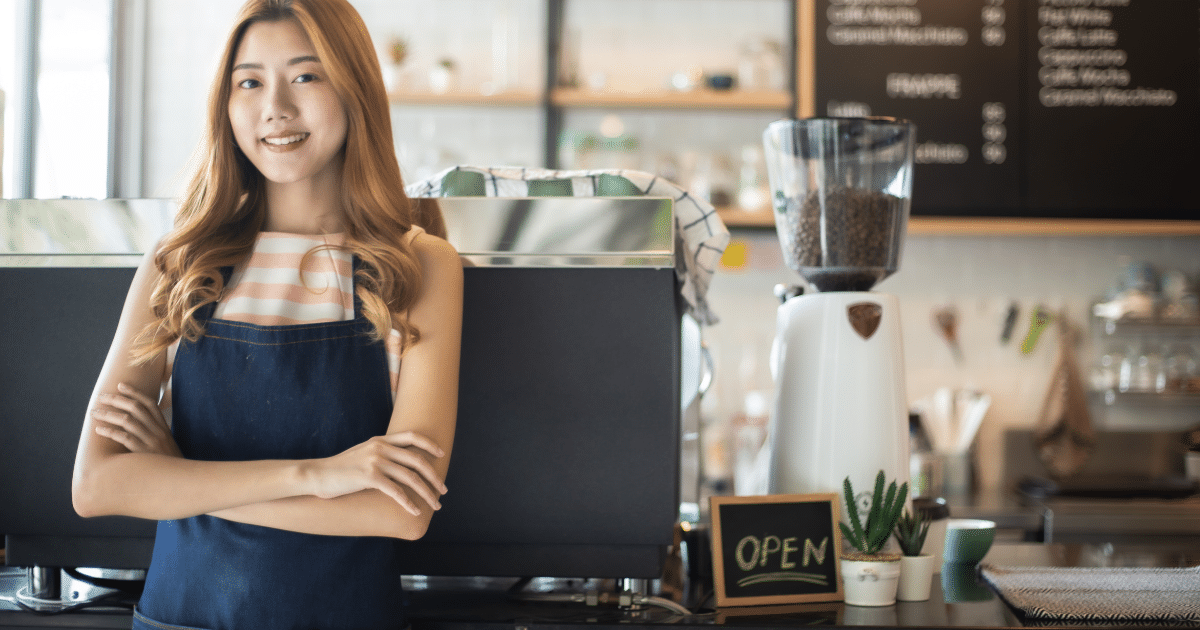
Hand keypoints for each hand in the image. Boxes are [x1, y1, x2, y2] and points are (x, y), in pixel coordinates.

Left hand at [92, 383, 182, 457]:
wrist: (179, 481)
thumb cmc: (169, 464)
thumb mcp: (166, 445)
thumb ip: (155, 434)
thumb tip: (136, 426)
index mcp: (163, 427)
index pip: (149, 403)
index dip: (134, 392)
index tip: (120, 385)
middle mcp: (158, 431)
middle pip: (136, 408)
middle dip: (116, 400)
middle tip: (100, 397)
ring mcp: (151, 441)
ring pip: (128, 420)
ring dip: (108, 414)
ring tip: (94, 412)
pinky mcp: (144, 453)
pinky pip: (125, 438)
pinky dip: (110, 432)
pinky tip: (99, 430)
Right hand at [305, 432, 446, 515]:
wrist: (316, 475)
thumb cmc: (339, 469)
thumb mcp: (362, 454)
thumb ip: (380, 454)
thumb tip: (399, 465)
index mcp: (380, 440)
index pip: (412, 436)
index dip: (430, 444)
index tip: (442, 454)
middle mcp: (380, 447)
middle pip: (417, 460)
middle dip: (434, 476)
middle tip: (443, 490)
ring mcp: (375, 461)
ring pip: (410, 477)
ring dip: (426, 493)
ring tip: (435, 505)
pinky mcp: (369, 477)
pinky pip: (395, 491)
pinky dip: (408, 502)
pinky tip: (415, 511)